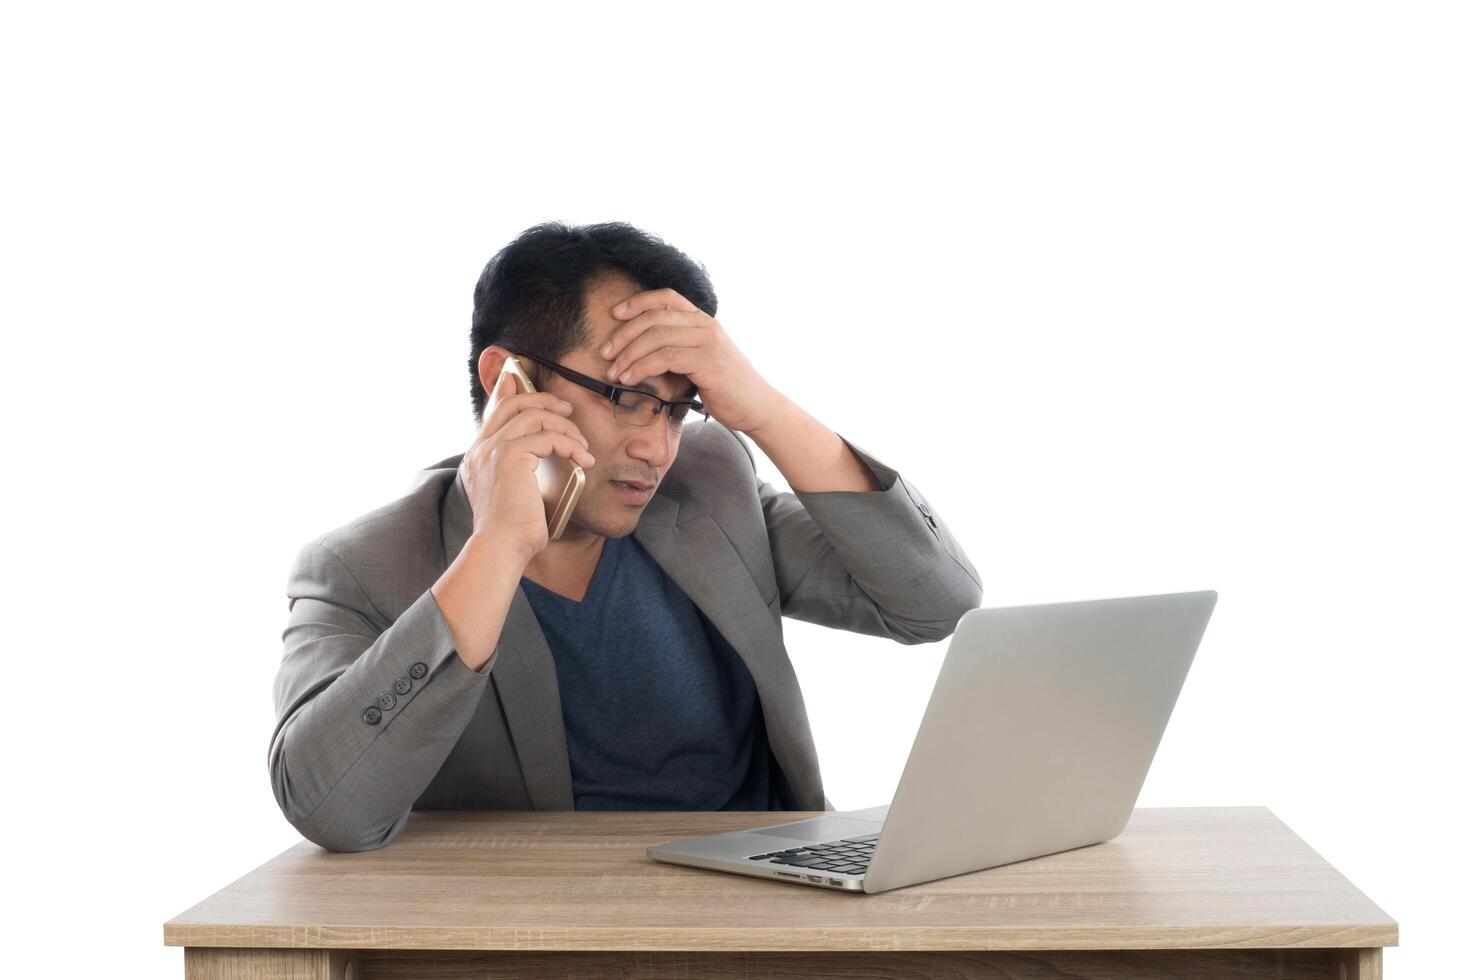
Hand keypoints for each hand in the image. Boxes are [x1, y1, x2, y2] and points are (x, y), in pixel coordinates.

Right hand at [460, 369, 595, 559]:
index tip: (525, 380)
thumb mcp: (514, 496)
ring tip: (582, 447)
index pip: (494, 411)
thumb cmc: (512, 533)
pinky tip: (583, 460)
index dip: (510, 390)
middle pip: (513, 402)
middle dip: (544, 400)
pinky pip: (547, 436)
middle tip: (567, 411)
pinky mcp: (511, 457)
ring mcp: (494, 450)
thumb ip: (521, 473)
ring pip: (535, 416)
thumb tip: (543, 461)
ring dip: (565, 428)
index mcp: (479, 456)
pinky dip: (570, 445)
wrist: (501, 549)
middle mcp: (482, 448)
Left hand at [601, 288, 779, 433]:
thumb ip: (680, 348)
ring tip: (613, 371)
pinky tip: (629, 378)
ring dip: (628, 354)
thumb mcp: (702, 359)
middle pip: (655, 317)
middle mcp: (706, 325)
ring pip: (656, 336)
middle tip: (604, 352)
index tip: (615, 314)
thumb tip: (645, 351)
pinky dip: (641, 366)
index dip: (638, 302)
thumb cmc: (726, 387)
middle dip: (624, 334)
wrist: (757, 406)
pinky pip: (665, 357)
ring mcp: (707, 341)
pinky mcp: (707, 361)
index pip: (666, 297)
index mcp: (703, 320)